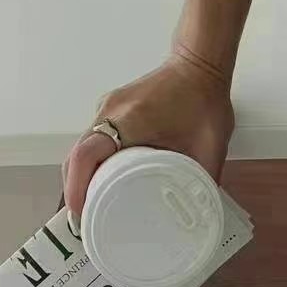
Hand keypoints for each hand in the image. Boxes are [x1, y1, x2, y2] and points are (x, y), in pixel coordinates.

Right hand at [60, 42, 235, 222]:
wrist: (200, 63)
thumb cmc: (205, 99)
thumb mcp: (210, 144)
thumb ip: (205, 179)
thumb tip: (202, 213)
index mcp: (130, 119)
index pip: (87, 155)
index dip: (78, 187)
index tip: (80, 214)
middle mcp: (110, 112)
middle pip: (77, 156)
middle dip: (76, 191)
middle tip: (86, 223)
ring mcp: (107, 108)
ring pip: (82, 149)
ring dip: (82, 178)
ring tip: (92, 209)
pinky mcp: (112, 110)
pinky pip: (93, 140)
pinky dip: (92, 163)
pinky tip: (102, 182)